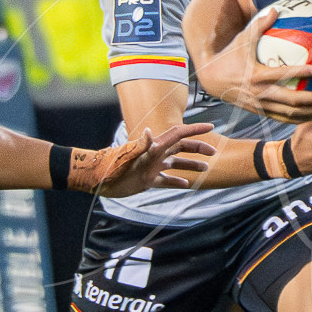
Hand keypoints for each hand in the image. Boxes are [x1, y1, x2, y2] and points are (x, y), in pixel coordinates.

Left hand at [84, 123, 216, 196]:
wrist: (98, 178)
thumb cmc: (111, 166)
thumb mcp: (128, 155)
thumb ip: (141, 144)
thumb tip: (150, 131)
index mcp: (155, 147)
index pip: (178, 134)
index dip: (195, 129)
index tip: (211, 126)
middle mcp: (156, 155)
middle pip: (181, 148)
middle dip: (198, 148)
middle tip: (214, 153)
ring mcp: (152, 167)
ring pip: (176, 164)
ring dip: (191, 165)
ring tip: (205, 169)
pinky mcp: (148, 179)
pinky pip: (166, 180)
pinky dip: (177, 181)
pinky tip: (186, 185)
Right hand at [198, 5, 311, 123]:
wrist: (211, 80)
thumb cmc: (229, 56)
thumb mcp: (242, 39)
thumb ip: (260, 25)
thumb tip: (276, 9)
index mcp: (256, 75)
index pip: (281, 74)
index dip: (300, 73)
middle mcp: (259, 93)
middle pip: (291, 101)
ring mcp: (261, 105)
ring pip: (290, 114)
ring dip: (311, 113)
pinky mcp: (261, 112)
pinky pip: (284, 119)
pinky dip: (301, 119)